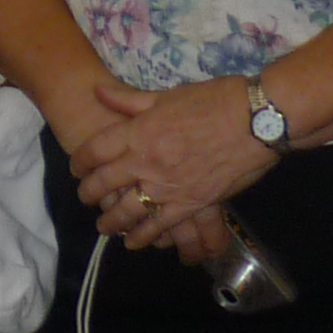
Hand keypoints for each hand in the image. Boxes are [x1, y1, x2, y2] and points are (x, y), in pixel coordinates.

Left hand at [71, 78, 275, 253]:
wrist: (256, 120)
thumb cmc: (214, 101)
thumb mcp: (167, 95)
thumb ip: (129, 100)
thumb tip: (97, 90)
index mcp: (138, 131)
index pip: (95, 150)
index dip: (80, 162)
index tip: (77, 168)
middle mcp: (146, 161)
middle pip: (105, 183)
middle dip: (89, 194)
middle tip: (85, 199)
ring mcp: (167, 186)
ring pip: (127, 210)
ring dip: (111, 221)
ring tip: (104, 227)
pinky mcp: (191, 204)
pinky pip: (160, 226)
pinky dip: (143, 237)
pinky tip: (134, 242)